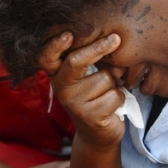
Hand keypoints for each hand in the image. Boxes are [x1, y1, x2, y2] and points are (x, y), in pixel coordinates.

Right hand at [38, 32, 125, 150]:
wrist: (97, 133)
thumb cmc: (95, 96)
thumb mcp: (90, 75)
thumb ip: (96, 60)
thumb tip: (114, 45)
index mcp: (57, 74)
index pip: (47, 57)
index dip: (54, 45)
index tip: (68, 34)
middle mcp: (61, 88)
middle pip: (76, 61)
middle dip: (98, 48)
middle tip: (116, 39)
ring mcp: (74, 104)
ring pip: (104, 78)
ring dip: (115, 82)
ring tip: (108, 92)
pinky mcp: (90, 117)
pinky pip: (114, 95)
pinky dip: (120, 97)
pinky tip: (112, 106)